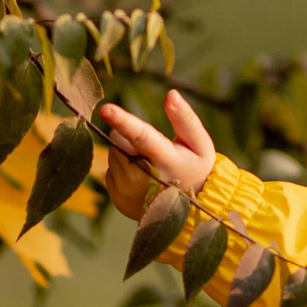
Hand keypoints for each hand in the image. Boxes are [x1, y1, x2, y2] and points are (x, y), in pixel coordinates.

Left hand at [96, 91, 216, 220]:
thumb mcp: (200, 144)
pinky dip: (122, 168)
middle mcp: (143, 178)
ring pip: (113, 152)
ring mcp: (127, 191)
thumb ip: (185, 118)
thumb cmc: (195, 168)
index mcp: (166, 160)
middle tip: (153, 149)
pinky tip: (141, 177)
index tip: (106, 109)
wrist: (189, 212)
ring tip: (148, 164)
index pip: (142, 136)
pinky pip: (110, 169)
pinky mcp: (116, 197)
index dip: (123, 121)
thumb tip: (171, 94)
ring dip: (126, 151)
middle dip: (131, 137)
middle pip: (120, 139)